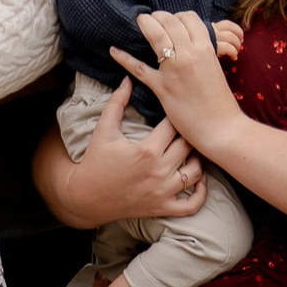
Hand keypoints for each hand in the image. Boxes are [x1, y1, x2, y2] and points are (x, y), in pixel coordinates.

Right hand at [40, 76, 208, 228]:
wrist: (86, 197)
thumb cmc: (95, 161)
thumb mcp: (104, 129)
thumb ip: (117, 102)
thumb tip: (128, 79)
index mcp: (147, 150)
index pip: (174, 125)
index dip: (176, 114)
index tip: (176, 109)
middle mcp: (159, 171)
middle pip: (188, 146)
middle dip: (189, 133)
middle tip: (188, 125)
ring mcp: (163, 192)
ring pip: (196, 173)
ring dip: (198, 159)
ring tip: (192, 149)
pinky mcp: (162, 208)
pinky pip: (192, 205)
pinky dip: (201, 194)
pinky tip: (199, 180)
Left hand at [110, 7, 242, 158]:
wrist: (222, 127)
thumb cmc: (221, 101)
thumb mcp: (216, 68)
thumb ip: (203, 53)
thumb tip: (190, 43)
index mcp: (206, 48)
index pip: (189, 18)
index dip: (178, 16)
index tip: (172, 20)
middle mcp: (189, 54)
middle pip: (169, 21)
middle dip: (158, 16)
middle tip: (151, 19)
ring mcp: (174, 69)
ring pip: (155, 35)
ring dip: (145, 24)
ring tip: (139, 22)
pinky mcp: (162, 87)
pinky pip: (138, 68)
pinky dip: (124, 58)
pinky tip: (113, 50)